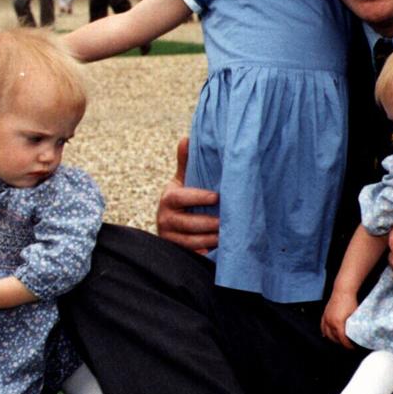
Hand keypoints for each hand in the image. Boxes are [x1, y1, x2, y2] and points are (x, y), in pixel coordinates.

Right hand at [155, 137, 218, 252]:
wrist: (167, 223)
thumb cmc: (179, 199)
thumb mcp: (180, 181)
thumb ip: (185, 162)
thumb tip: (186, 138)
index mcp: (168, 199)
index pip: (183, 197)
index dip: (199, 198)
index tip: (217, 197)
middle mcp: (165, 219)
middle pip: (188, 224)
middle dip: (208, 224)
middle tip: (226, 222)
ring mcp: (170, 237)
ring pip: (190, 242)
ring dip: (209, 240)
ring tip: (226, 237)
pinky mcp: (176, 252)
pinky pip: (191, 255)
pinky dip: (203, 254)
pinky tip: (217, 252)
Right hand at [320, 291, 356, 348]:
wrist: (343, 290)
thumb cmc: (350, 301)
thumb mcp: (355, 315)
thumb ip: (354, 326)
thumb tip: (358, 334)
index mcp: (338, 323)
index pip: (342, 339)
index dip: (347, 345)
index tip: (352, 347)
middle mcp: (330, 322)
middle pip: (334, 338)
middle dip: (340, 343)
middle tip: (347, 345)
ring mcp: (326, 318)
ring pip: (327, 333)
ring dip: (333, 339)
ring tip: (339, 341)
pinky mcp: (324, 314)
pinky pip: (322, 327)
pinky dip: (325, 332)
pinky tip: (327, 335)